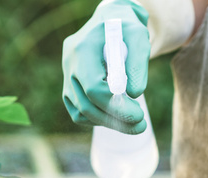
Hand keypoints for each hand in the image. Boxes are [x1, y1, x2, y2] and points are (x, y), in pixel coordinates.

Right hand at [62, 0, 149, 133]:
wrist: (111, 22)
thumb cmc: (126, 28)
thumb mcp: (138, 37)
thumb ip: (138, 64)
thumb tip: (134, 94)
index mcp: (83, 48)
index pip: (94, 88)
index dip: (116, 107)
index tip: (138, 115)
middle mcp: (69, 62)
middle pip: (86, 104)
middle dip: (114, 120)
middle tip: (140, 125)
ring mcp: (67, 75)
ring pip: (81, 112)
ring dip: (107, 122)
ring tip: (133, 123)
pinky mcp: (69, 86)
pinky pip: (78, 112)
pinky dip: (97, 119)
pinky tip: (116, 116)